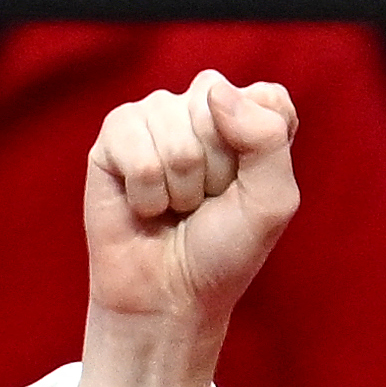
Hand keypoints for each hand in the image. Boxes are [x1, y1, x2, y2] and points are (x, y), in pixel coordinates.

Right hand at [79, 70, 299, 386]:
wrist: (172, 293)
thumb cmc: (224, 248)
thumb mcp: (272, 201)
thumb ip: (268, 138)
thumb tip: (216, 92)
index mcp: (249, 117)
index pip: (267, 98)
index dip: (262, 148)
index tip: (250, 187)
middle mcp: (201, 108)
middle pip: (215, 105)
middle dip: (218, 169)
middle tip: (208, 202)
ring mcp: (154, 118)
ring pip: (174, 128)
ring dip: (181, 185)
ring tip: (176, 206)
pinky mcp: (113, 137)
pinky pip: (136, 147)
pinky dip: (147, 191)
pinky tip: (145, 205)